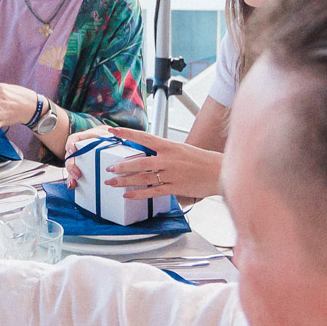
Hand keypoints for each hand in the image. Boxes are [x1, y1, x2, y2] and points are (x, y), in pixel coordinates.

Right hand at [62, 125, 113, 187]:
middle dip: (71, 166)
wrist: (107, 142)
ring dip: (70, 176)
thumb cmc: (106, 138)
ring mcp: (78, 159)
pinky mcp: (81, 168)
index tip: (72, 151)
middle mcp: (78, 149)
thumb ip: (112, 135)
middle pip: (70, 156)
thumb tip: (121, 138)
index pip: (73, 139)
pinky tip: (73, 186)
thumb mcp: (109, 134)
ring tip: (72, 183)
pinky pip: (74, 175)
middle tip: (77, 174)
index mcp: (84, 139)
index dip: (70, 145)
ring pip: (70, 167)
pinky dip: (72, 181)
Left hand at [94, 127, 223, 201]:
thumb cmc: (199, 160)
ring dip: (125, 181)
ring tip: (112, 182)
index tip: (112, 130)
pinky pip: (152, 191)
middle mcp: (168, 159)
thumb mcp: (180, 149)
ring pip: (142, 178)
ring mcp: (171, 174)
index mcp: (169, 146)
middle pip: (139, 162)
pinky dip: (139, 194)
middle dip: (121, 165)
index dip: (126, 134)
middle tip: (108, 167)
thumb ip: (162, 151)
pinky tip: (128, 195)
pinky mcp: (174, 187)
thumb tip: (145, 152)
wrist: (218, 171)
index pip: (143, 137)